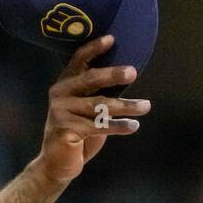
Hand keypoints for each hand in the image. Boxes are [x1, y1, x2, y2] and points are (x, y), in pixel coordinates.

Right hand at [33, 33, 151, 185]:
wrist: (57, 164)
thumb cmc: (77, 134)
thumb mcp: (87, 109)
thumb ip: (97, 93)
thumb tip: (127, 75)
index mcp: (64, 84)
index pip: (79, 60)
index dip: (95, 49)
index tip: (112, 39)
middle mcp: (60, 94)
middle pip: (90, 79)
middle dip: (113, 74)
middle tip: (134, 72)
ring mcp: (61, 111)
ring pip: (100, 105)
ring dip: (126, 106)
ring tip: (146, 106)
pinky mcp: (66, 130)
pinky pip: (99, 126)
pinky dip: (119, 126)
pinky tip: (133, 126)